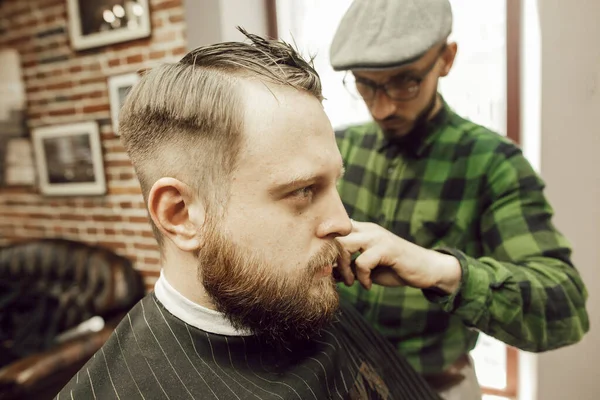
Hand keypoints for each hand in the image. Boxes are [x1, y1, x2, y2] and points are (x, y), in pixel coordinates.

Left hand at [334, 220, 461, 293]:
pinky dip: (362, 277)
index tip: (323, 265)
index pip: (334, 229)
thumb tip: (324, 272)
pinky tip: (368, 285)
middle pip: (334, 235)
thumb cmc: (394, 268)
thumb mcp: (366, 267)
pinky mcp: (387, 248)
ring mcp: (378, 237)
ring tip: (351, 282)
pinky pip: (362, 261)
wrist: (425, 269)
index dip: (323, 246)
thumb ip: (347, 266)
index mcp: (361, 230)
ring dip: (344, 268)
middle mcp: (368, 229)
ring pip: (344, 244)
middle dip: (330, 259)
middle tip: (338, 277)